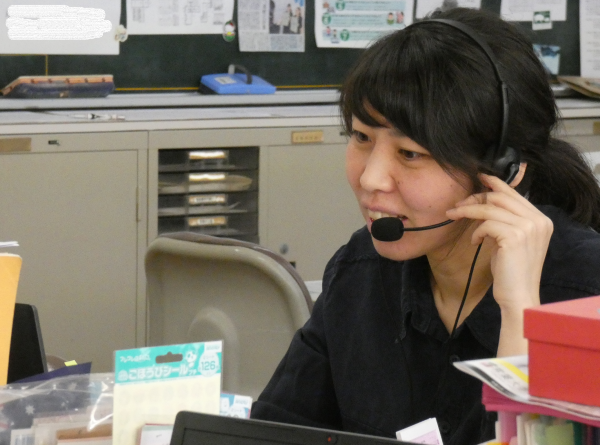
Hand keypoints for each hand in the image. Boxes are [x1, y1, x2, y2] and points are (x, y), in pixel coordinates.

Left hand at [445, 174, 553, 353]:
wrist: (518, 296)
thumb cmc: (510, 271)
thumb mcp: (511, 240)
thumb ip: (505, 220)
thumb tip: (485, 201)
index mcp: (540, 220)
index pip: (513, 193)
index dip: (493, 183)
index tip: (477, 178)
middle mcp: (538, 221)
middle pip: (500, 196)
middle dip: (475, 198)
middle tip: (457, 206)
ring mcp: (528, 228)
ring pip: (490, 208)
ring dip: (467, 211)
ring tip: (454, 216)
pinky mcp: (514, 237)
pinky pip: (486, 224)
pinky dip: (476, 231)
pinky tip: (474, 242)